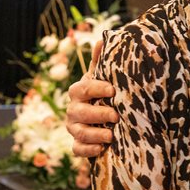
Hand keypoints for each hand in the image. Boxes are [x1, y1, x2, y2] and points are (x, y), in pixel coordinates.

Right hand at [65, 40, 117, 157]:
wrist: (98, 117)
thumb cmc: (101, 93)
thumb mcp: (101, 77)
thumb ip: (101, 62)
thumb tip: (102, 39)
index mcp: (78, 91)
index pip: (84, 88)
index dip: (97, 89)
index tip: (113, 90)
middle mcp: (73, 110)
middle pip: (79, 112)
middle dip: (97, 114)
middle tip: (115, 116)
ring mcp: (74, 128)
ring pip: (79, 132)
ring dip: (94, 134)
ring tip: (111, 136)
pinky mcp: (77, 144)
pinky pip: (77, 149)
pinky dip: (88, 150)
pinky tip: (101, 149)